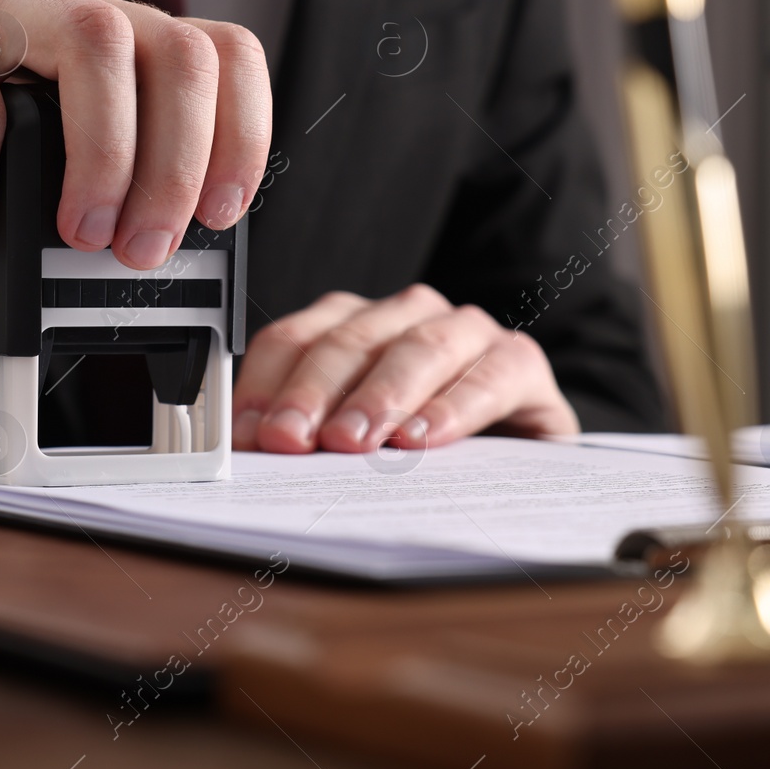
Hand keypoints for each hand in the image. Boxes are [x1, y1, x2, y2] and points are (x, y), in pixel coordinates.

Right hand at [0, 0, 270, 267]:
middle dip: (178, 168)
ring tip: (77, 235)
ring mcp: (9, 5)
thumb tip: (136, 252)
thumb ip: (95, 160)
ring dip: (105, 158)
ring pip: (97, 49)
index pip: (226, 56)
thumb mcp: (45, 110)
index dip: (243, 133)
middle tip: (143, 248)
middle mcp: (80, 10)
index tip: (221, 213)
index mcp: (124, 36)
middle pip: (181, 56)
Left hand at [232, 285, 578, 452]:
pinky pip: (489, 373)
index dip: (268, 385)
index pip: (293, 339)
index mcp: (350, 324)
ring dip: (380, 395)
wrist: (519, 454)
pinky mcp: (519, 361)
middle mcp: (404, 315)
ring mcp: (465, 331)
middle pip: (348, 340)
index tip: (251, 434)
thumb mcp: (354, 443)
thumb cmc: (422, 445)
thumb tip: (250, 450)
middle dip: (314, 392)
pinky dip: (454, 406)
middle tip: (292, 440)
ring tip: (354, 442)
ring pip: (417, 346)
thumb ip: (305, 436)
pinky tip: (425, 438)